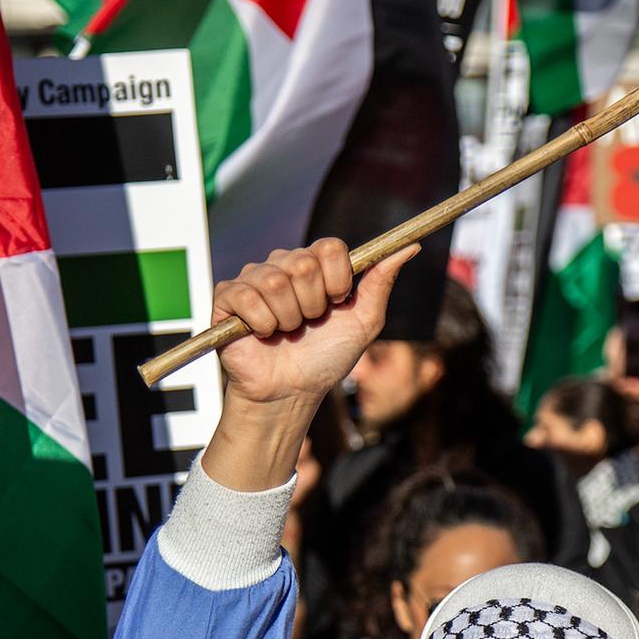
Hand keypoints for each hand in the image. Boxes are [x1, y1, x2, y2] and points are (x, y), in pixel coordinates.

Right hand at [215, 241, 417, 409]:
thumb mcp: (363, 322)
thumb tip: (410, 246)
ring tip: (285, 333)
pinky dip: (261, 323)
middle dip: (313, 305)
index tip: (337, 304)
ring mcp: (253, 279)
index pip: (330, 246)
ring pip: (275, 281)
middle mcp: (284, 266)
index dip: (337, 279)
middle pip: (304, 263)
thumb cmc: (326, 359)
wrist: (293, 393)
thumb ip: (381, 281)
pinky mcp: (227, 297)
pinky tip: (262, 335)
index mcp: (315, 267)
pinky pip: (246, 296)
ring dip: (288, 318)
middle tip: (307, 325)